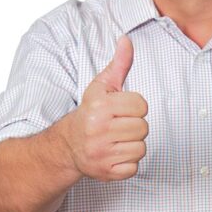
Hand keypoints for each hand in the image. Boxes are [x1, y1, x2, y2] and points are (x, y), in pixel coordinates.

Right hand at [63, 35, 147, 181]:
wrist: (69, 146)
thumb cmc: (91, 112)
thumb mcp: (102, 86)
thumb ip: (119, 63)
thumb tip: (126, 39)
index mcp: (100, 107)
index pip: (141, 106)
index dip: (135, 107)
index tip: (121, 109)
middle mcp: (98, 131)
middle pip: (143, 127)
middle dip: (134, 126)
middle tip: (119, 126)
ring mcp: (101, 154)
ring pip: (141, 148)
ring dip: (132, 144)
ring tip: (117, 139)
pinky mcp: (106, 172)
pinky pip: (134, 167)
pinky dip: (127, 163)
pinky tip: (114, 154)